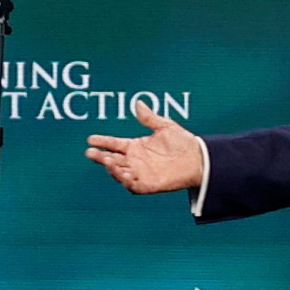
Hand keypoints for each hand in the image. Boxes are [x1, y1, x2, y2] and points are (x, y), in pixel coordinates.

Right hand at [86, 97, 207, 196]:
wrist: (199, 158)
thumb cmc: (183, 142)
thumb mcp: (165, 126)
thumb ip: (150, 118)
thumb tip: (138, 103)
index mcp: (135, 146)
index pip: (114, 144)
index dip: (102, 141)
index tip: (91, 139)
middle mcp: (135, 161)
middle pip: (112, 159)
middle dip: (100, 156)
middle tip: (91, 152)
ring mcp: (140, 173)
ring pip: (119, 173)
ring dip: (111, 168)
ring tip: (107, 160)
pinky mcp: (148, 185)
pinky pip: (132, 186)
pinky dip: (125, 181)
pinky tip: (123, 173)